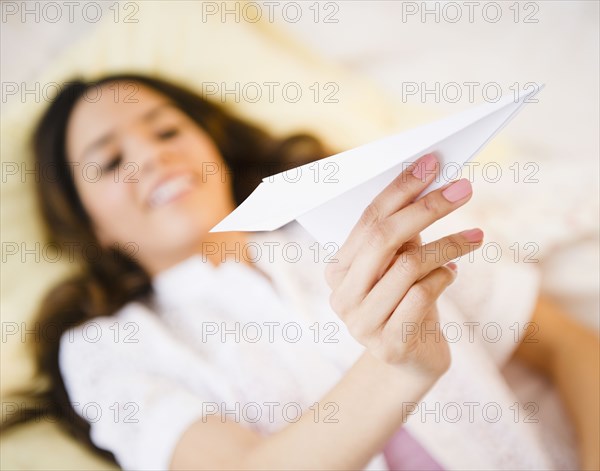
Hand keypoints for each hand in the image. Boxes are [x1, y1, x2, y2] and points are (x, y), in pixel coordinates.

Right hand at [325, 153, 483, 379]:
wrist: (412, 360)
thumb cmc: (407, 302)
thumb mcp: (399, 264)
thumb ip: (403, 233)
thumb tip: (428, 182)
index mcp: (337, 270)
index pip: (368, 219)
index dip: (400, 189)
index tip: (433, 163)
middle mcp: (342, 295)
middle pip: (383, 238)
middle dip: (427, 207)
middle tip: (464, 189)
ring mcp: (361, 323)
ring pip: (408, 266)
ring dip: (448, 245)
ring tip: (475, 237)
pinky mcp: (388, 344)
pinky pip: (423, 296)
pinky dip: (444, 278)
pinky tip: (452, 275)